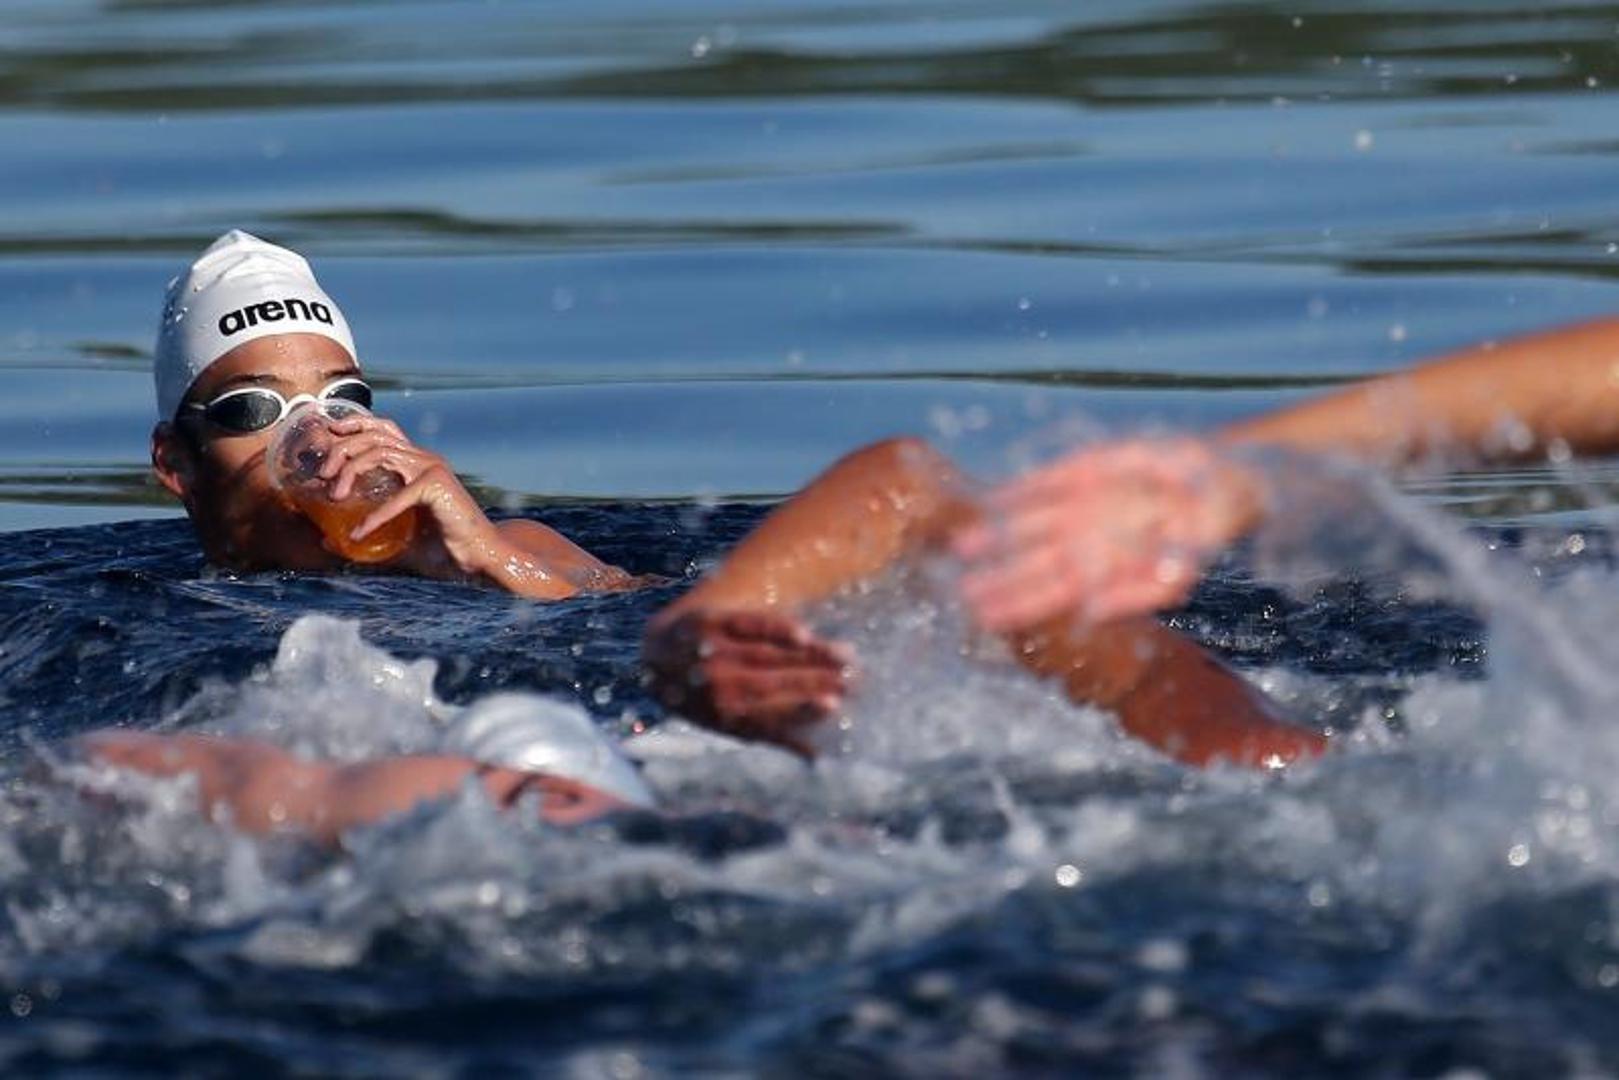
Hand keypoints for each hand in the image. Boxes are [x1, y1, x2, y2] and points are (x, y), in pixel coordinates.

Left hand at [318, 414, 505, 577]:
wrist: (480, 556)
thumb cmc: (442, 547)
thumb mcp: (395, 536)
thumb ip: (363, 534)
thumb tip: (326, 540)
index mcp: (417, 462)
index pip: (383, 429)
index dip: (355, 424)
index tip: (329, 435)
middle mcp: (424, 459)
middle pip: (376, 435)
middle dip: (343, 447)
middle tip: (322, 473)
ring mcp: (432, 468)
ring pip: (381, 451)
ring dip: (351, 469)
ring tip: (334, 494)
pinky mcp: (436, 485)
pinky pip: (396, 495)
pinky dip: (375, 515)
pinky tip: (360, 533)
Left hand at [643, 609, 853, 756]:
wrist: (656, 656)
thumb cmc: (704, 697)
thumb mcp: (733, 721)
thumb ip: (774, 735)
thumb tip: (818, 757)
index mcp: (721, 716)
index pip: (769, 715)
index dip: (801, 711)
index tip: (834, 705)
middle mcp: (712, 686)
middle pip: (771, 683)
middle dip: (814, 680)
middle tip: (852, 676)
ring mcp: (707, 653)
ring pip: (766, 654)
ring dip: (808, 655)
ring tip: (844, 654)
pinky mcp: (706, 622)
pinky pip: (747, 625)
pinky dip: (775, 629)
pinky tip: (804, 634)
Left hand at [953, 438, 1263, 630]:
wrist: (1224, 483)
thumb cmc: (1204, 537)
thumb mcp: (1179, 573)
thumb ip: (1138, 593)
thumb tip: (1091, 613)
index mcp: (1103, 570)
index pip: (1049, 593)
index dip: (1016, 604)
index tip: (982, 617)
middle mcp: (1086, 542)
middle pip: (1031, 564)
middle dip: (996, 579)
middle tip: (958, 593)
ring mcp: (1084, 506)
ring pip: (1030, 524)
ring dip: (996, 534)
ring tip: (960, 547)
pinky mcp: (1089, 471)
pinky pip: (1046, 482)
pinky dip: (1019, 490)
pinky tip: (992, 499)